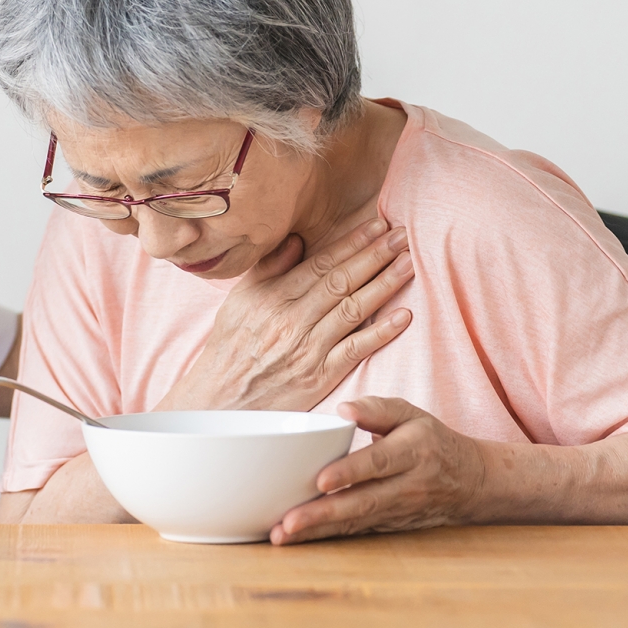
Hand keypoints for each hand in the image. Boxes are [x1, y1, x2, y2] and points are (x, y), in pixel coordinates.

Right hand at [158, 219, 414, 413]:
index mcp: (273, 297)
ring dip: (385, 285)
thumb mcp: (239, 301)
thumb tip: (297, 240)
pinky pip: (356, 350)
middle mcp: (293, 319)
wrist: (219, 402)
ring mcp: (309, 348)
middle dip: (375, 255)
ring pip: (354, 310)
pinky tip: (404, 316)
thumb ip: (269, 270)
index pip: (321, 263)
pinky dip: (381, 332)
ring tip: (408, 264)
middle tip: (402, 236)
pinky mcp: (319, 376)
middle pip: (342, 281)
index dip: (351, 243)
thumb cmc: (229, 349)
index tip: (376, 226)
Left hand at [270, 396, 480, 544]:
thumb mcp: (412, 415)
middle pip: (362, 502)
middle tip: (288, 522)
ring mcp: (397, 512)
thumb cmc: (432, 442)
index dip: (349, 472)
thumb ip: (378, 408)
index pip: (377, 463)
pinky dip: (325, 538)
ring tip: (282, 535)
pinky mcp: (388, 526)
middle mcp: (405, 487)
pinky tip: (297, 539)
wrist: (469, 483)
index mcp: (411, 452)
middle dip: (323, 514)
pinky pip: (355, 534)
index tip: (320, 480)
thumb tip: (344, 409)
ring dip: (317, 531)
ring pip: (355, 524)